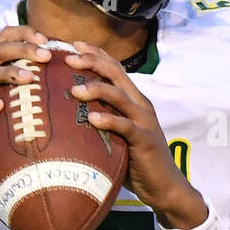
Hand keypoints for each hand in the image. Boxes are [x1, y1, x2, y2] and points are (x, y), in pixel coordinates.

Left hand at [65, 42, 208, 229]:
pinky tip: (92, 119)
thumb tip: (65, 113)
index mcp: (133, 99)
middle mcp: (140, 104)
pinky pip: (125, 126)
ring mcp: (143, 121)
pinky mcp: (144, 140)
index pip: (114, 68)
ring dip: (96, 89)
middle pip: (115, 74)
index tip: (73, 44)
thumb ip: (100, 119)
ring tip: (74, 90)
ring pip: (119, 96)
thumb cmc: (135, 160)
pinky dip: (108, 120)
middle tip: (68, 58)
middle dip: (91, 62)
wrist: (164, 185)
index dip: (95, 53)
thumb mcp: (116, 134)